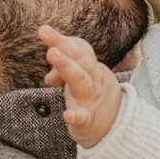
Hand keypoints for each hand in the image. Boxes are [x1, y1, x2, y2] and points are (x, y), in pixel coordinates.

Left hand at [38, 25, 122, 146]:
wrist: (115, 128)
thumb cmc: (93, 98)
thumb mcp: (81, 80)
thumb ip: (64, 71)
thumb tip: (49, 76)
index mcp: (93, 70)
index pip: (81, 50)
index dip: (64, 40)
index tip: (44, 31)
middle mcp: (93, 81)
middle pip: (81, 59)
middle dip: (62, 44)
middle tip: (44, 31)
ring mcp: (90, 101)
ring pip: (80, 81)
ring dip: (66, 66)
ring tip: (51, 53)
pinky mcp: (87, 122)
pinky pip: (83, 118)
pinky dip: (76, 116)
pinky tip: (68, 115)